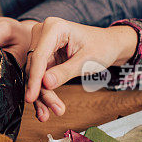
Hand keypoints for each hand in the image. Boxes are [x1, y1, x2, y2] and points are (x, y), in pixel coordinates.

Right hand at [24, 18, 138, 120]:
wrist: (109, 45)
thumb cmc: (102, 47)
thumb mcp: (86, 61)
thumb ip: (65, 72)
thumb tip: (45, 83)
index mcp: (54, 27)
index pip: (39, 56)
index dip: (34, 79)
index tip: (31, 97)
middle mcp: (44, 33)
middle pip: (35, 67)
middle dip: (40, 91)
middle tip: (47, 111)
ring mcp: (42, 45)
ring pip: (35, 75)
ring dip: (41, 95)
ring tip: (46, 114)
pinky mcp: (44, 57)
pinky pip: (39, 77)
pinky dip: (43, 92)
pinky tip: (44, 107)